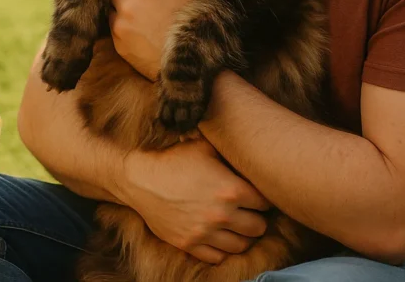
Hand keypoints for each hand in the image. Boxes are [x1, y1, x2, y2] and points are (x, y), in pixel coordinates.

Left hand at [97, 0, 193, 80]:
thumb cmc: (195, 22)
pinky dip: (121, 27)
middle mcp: (128, 5)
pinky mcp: (119, 45)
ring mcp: (120, 26)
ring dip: (118, 9)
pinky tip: (138, 31)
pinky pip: (114, 29)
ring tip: (134, 13)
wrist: (189, 63)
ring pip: (111, 10)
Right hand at [116, 140, 270, 263]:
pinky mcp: (190, 244)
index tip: (258, 195)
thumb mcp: (203, 147)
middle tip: (250, 212)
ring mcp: (206, 232)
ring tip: (238, 226)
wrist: (140, 179)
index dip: (264, 198)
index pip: (265, 202)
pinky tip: (220, 237)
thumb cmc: (173, 159)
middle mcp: (222, 215)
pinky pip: (218, 257)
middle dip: (257, 219)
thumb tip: (247, 147)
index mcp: (231, 189)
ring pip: (242, 246)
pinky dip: (222, 249)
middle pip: (259, 228)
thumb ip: (228, 151)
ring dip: (243, 236)